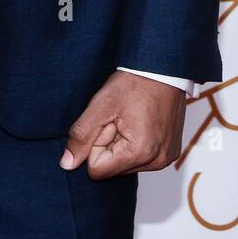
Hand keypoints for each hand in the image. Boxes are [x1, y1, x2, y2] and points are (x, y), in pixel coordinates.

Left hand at [60, 70, 186, 178]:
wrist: (162, 69)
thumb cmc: (134, 83)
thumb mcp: (101, 105)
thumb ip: (81, 136)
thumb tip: (67, 164)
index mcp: (139, 152)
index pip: (97, 169)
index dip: (96, 143)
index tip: (108, 121)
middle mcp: (157, 162)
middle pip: (113, 168)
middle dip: (109, 144)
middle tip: (120, 117)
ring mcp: (166, 158)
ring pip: (126, 164)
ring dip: (122, 144)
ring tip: (131, 118)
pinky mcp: (170, 153)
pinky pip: (142, 159)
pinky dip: (136, 143)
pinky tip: (141, 122)